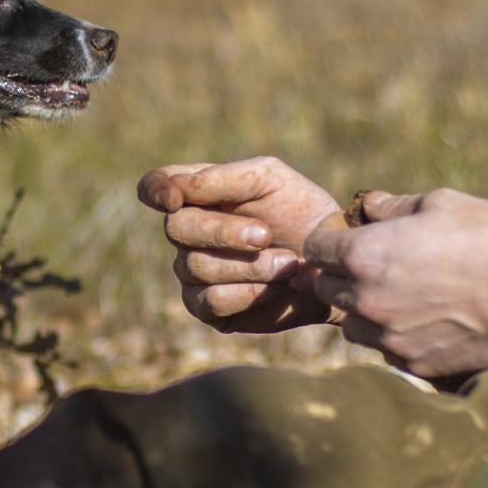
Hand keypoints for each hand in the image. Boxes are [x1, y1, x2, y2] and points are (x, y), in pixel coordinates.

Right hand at [138, 156, 344, 334]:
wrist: (331, 263)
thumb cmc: (301, 212)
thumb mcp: (269, 179)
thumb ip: (221, 178)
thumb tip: (174, 190)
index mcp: (198, 194)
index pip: (155, 185)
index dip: (155, 190)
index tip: (175, 199)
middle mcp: (188, 232)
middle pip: (177, 228)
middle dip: (223, 232)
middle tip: (265, 234)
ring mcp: (192, 271)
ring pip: (196, 267)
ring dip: (249, 266)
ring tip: (287, 263)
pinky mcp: (207, 308)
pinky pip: (210, 301)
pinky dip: (248, 293)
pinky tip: (276, 287)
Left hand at [299, 188, 487, 376]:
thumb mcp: (442, 204)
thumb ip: (393, 206)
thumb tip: (368, 205)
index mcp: (364, 256)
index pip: (316, 249)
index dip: (329, 241)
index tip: (346, 240)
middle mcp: (366, 300)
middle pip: (327, 289)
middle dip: (342, 276)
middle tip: (375, 267)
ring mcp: (387, 337)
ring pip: (351, 327)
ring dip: (363, 312)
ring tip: (398, 298)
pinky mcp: (411, 364)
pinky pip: (385, 351)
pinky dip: (394, 338)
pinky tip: (423, 323)